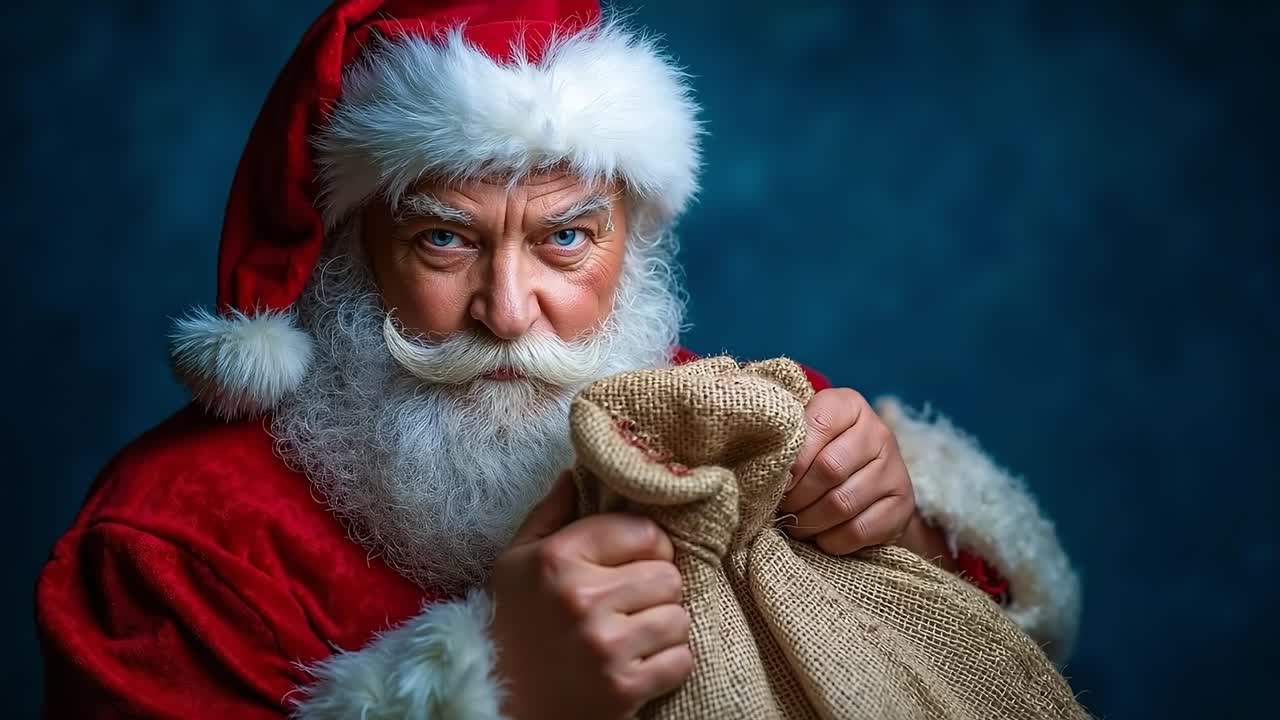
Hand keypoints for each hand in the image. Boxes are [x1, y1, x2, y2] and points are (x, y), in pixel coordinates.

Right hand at [489, 473, 692, 719]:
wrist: (495, 700)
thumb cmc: (509, 624)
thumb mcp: (515, 561)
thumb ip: (550, 514)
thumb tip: (576, 473)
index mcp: (559, 558)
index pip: (644, 532)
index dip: (649, 547)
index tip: (637, 562)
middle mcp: (583, 599)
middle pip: (668, 576)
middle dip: (657, 588)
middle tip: (635, 602)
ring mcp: (605, 646)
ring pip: (679, 618)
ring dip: (665, 626)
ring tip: (637, 632)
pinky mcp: (623, 688)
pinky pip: (681, 660)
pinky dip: (669, 663)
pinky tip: (640, 661)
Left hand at [779, 388, 915, 555]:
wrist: (870, 481)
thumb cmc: (823, 453)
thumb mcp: (807, 434)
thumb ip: (789, 440)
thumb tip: (763, 466)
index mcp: (849, 406)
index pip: (817, 425)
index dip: (792, 459)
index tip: (777, 479)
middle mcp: (878, 433)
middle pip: (829, 468)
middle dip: (798, 495)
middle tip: (784, 506)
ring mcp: (895, 470)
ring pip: (842, 503)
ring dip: (811, 521)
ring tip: (797, 523)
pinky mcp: (901, 505)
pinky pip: (859, 530)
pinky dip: (832, 540)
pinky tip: (822, 536)